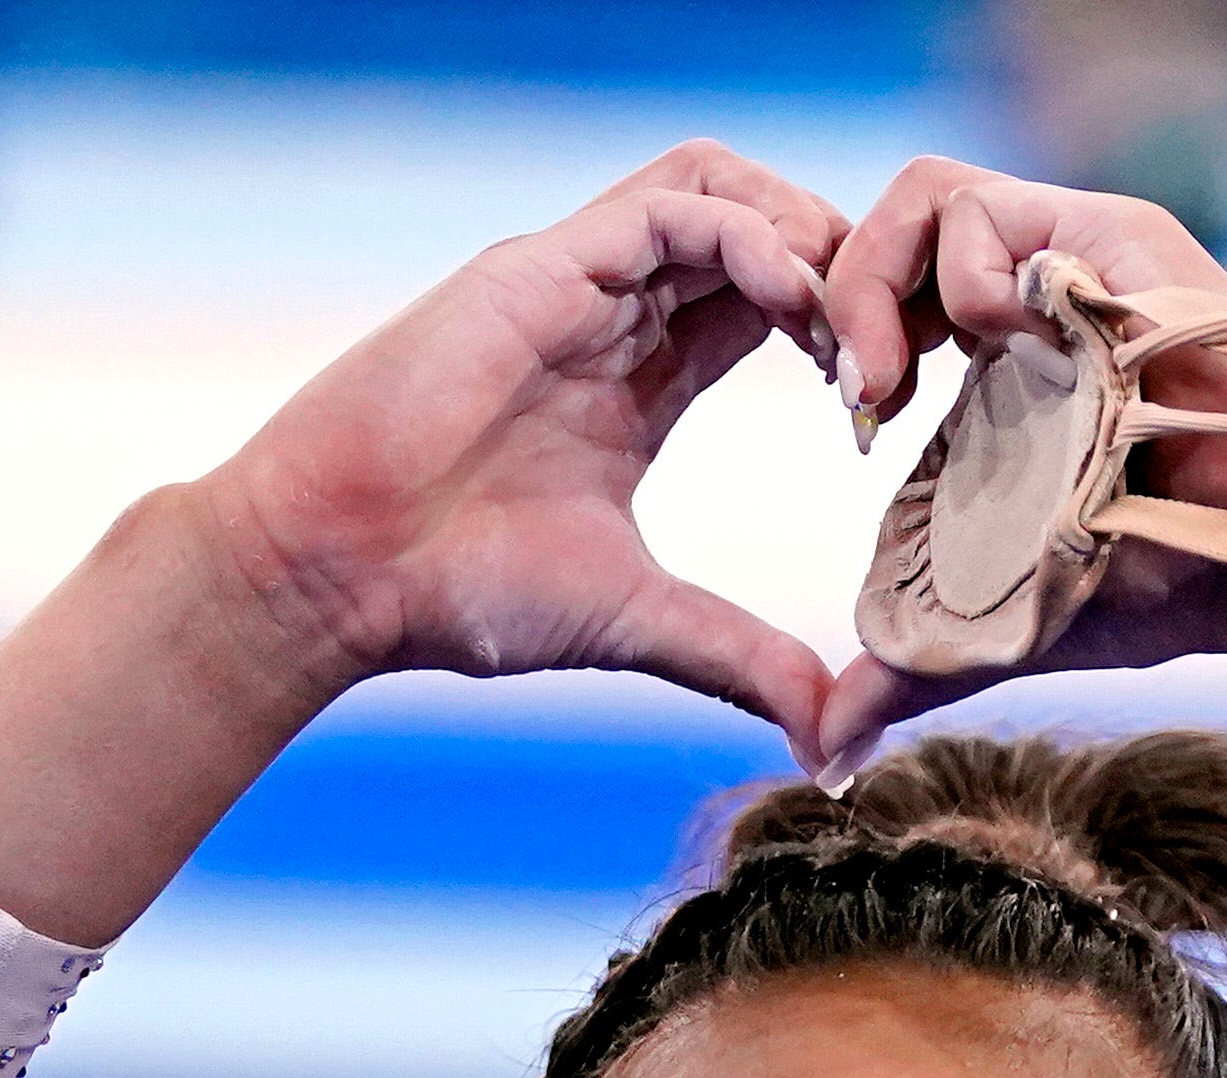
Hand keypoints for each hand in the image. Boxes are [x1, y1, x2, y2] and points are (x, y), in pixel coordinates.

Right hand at [196, 144, 850, 762]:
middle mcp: (613, 316)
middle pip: (757, 228)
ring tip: (846, 318)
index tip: (883, 404)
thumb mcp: (639, 623)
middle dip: (841, 269)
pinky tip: (791, 305)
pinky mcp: (543, 266)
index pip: (766, 305)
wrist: (338, 575)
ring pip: (723, 187)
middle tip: (888, 350)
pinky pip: (675, 204)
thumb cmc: (458, 595)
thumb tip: (828, 741)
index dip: (842, 329)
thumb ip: (740, 659)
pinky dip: (751, 235)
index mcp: (640, 382)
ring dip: (805, 231)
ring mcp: (578, 281)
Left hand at [805, 155, 1226, 771]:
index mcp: (1009, 353)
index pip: (889, 292)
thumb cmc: (1170, 586)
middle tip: (850, 398)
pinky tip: (983, 348)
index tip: (853, 422)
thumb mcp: (1006, 617)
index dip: (842, 336)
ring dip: (872, 281)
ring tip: (888, 382)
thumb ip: (913, 664)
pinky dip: (946, 272)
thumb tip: (827, 752)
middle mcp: (1040, 286)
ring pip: (921, 195)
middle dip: (837, 301)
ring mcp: (1077, 252)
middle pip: (888, 230)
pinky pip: (977, 205)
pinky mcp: (1111, 235)